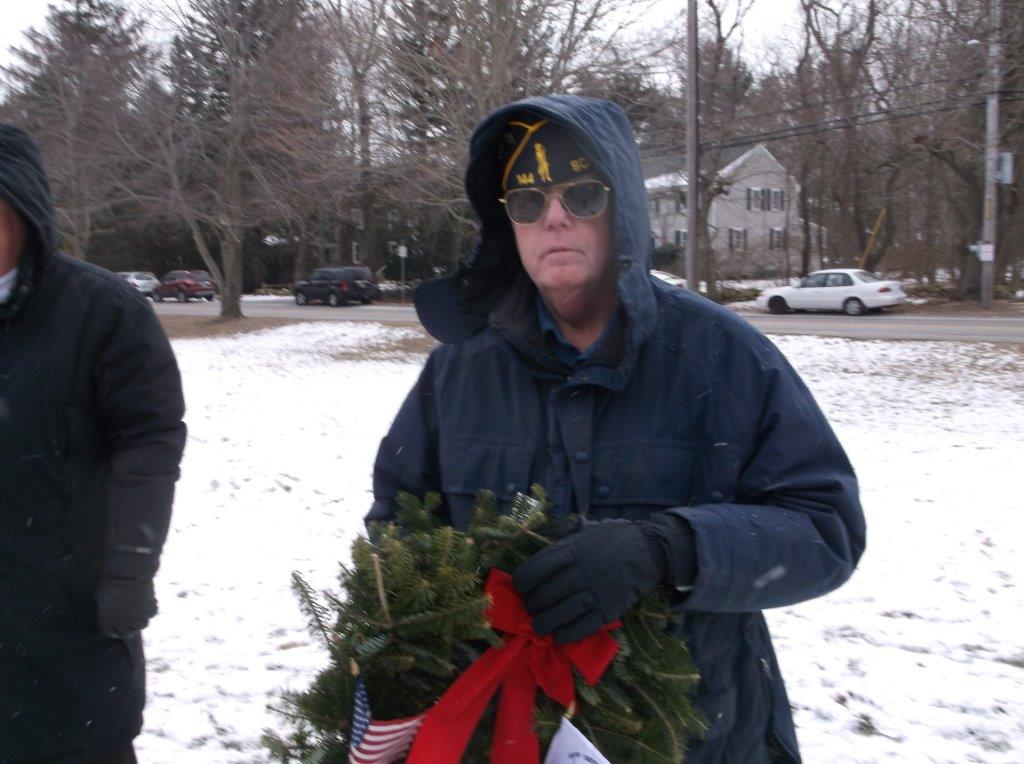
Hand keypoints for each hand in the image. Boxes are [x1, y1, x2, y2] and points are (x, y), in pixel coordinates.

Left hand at [96, 576, 156, 637]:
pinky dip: (151, 609)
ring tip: (141, 611)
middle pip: (126, 634)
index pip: (109, 632)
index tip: (116, 625)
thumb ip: (106, 607)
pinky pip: (152, 614)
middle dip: (128, 628)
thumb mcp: (103, 596)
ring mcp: (136, 617)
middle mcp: (121, 622)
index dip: (113, 629)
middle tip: (130, 620)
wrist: (128, 574)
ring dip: (141, 619)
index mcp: (107, 619)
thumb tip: (110, 610)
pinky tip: (150, 602)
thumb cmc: (112, 582)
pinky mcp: (148, 610)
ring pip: (142, 625)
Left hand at [512, 519, 667, 643]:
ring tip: (539, 625)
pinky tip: (558, 635)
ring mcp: (594, 592)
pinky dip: (566, 634)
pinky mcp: (609, 610)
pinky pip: (581, 627)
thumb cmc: (614, 539)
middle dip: (532, 605)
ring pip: (559, 613)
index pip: (536, 569)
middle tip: (530, 608)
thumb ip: (564, 544)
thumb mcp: (587, 531)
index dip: (522, 581)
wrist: (650, 550)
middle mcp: (580, 571)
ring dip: (543, 623)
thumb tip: (542, 557)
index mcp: (571, 550)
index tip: (519, 587)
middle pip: (544, 594)